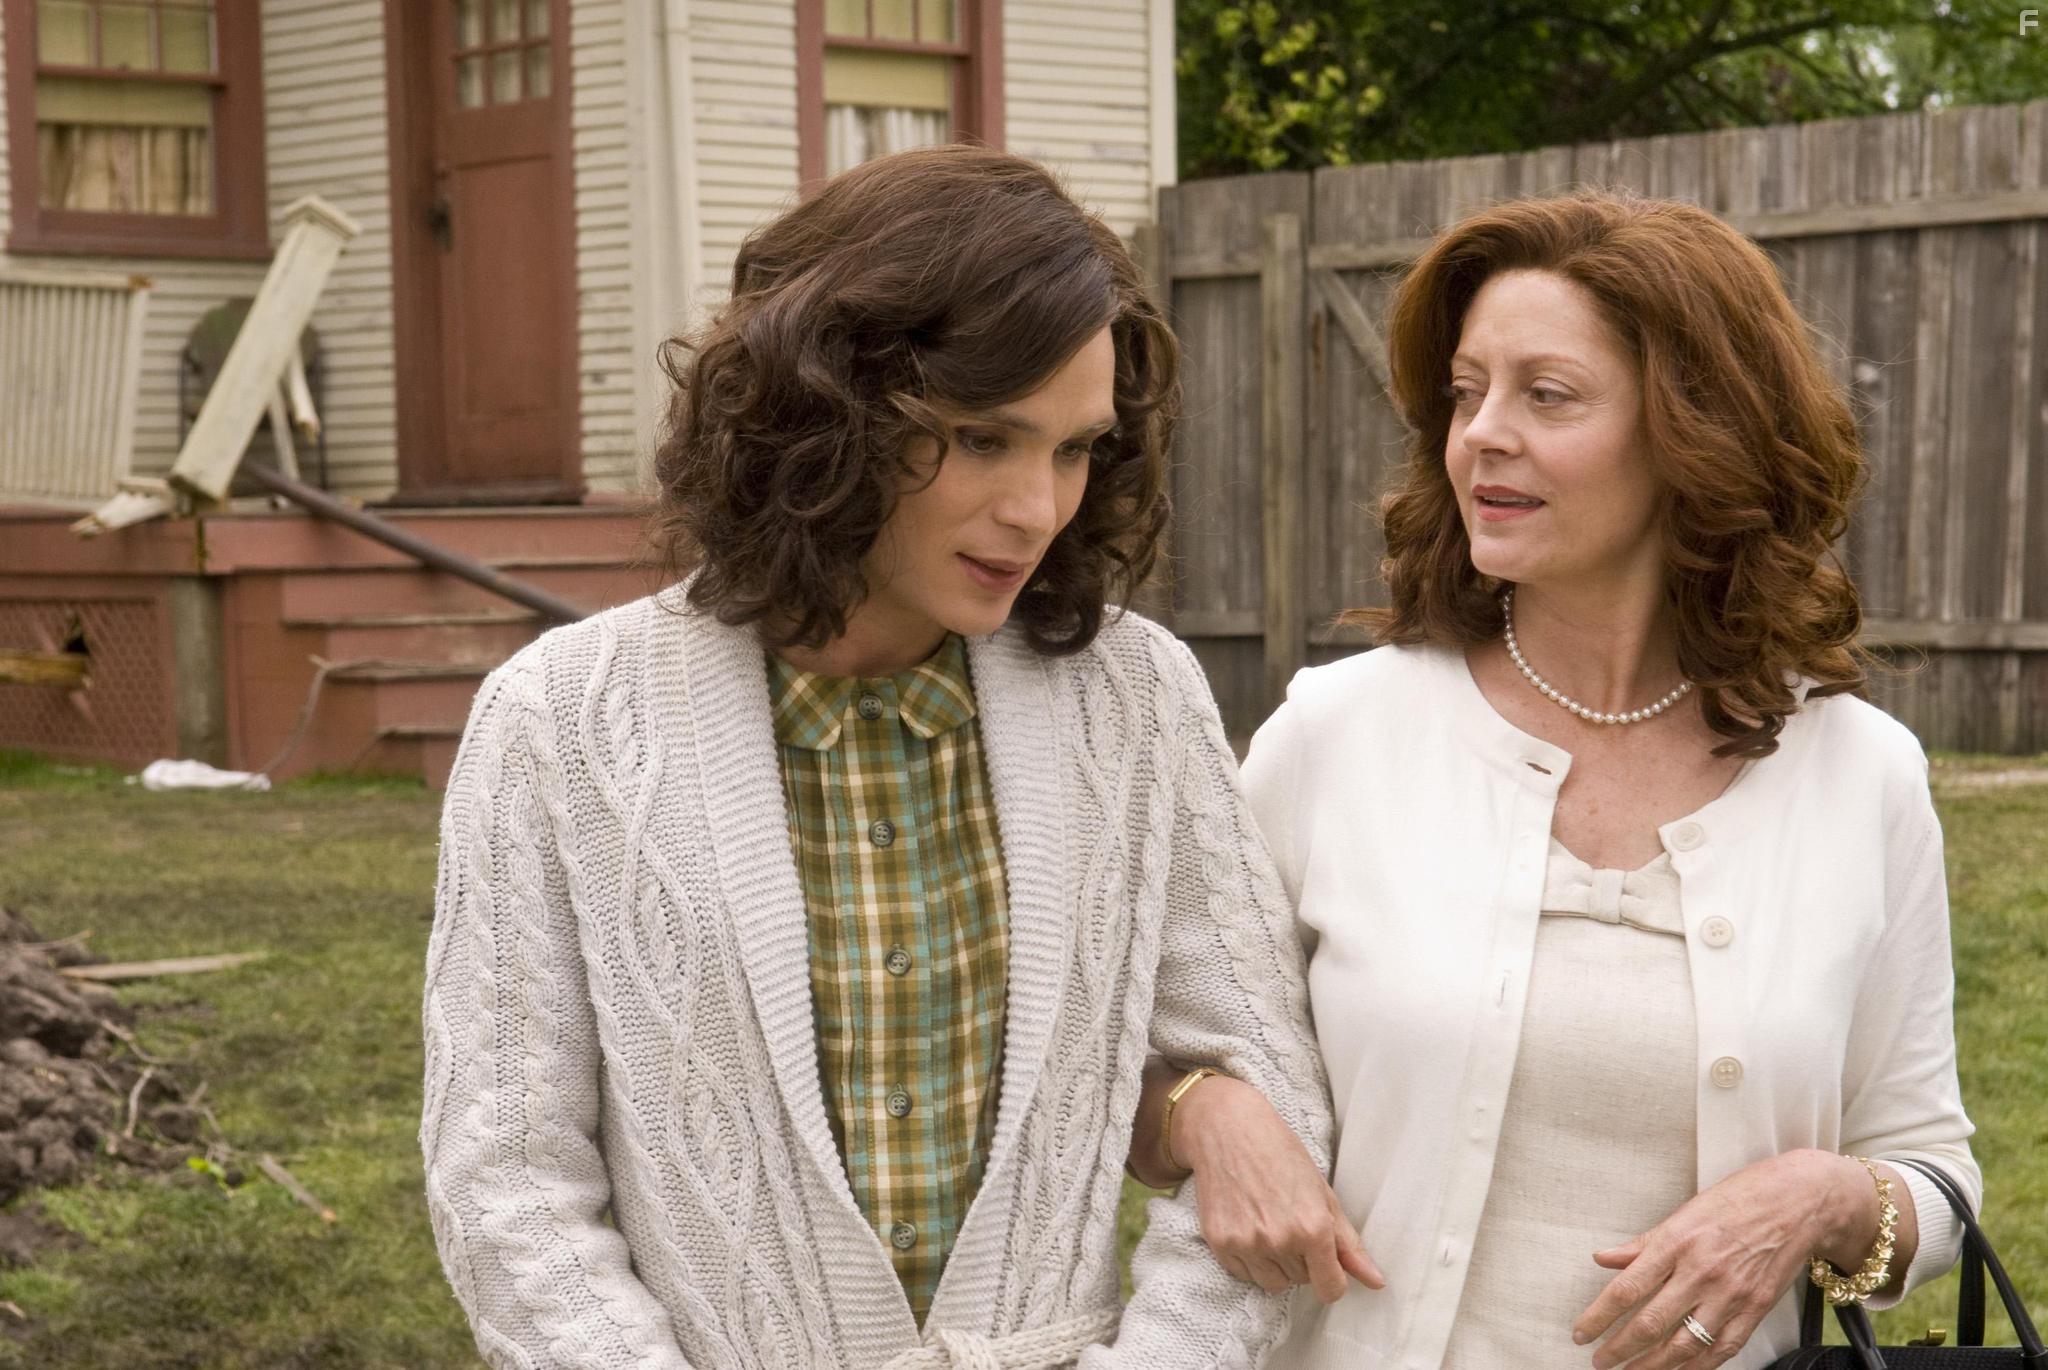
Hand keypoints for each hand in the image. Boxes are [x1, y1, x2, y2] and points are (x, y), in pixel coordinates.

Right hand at [1172, 1073, 1385, 1303]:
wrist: (1227, 1128)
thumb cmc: (1280, 1153)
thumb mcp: (1323, 1193)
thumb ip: (1349, 1243)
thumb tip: (1376, 1281)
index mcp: (1313, 1227)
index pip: (1330, 1288)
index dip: (1332, 1278)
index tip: (1326, 1266)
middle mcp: (1280, 1240)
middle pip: (1302, 1281)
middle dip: (1302, 1259)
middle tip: (1291, 1220)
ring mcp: (1246, 1243)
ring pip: (1273, 1283)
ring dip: (1276, 1264)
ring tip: (1269, 1224)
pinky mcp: (1219, 1243)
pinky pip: (1243, 1275)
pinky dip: (1249, 1259)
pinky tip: (1248, 1225)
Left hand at [1573, 1150, 1879, 1369]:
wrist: (1799, 1202)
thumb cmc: (1737, 1200)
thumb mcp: (1683, 1213)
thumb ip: (1642, 1244)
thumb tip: (1603, 1259)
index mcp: (1676, 1243)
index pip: (1627, 1290)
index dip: (1599, 1317)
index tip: (1580, 1334)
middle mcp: (1701, 1272)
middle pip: (1651, 1324)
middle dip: (1620, 1349)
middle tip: (1600, 1362)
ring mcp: (1731, 1295)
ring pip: (1685, 1345)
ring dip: (1653, 1366)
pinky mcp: (1756, 1310)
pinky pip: (1722, 1349)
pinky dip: (1697, 1366)